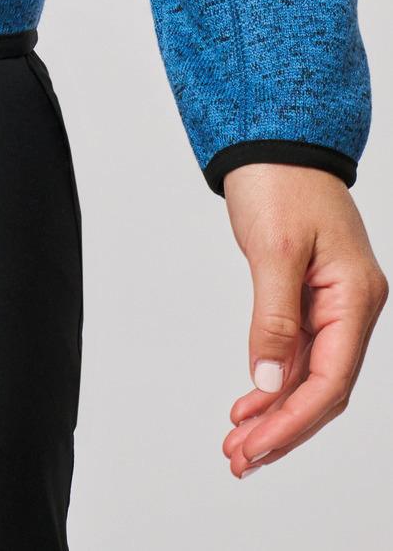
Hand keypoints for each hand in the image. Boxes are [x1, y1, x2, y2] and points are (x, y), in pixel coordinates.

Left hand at [220, 162, 386, 478]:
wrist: (274, 135)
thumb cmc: (280, 179)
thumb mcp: (274, 249)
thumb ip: (274, 319)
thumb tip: (267, 380)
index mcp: (356, 297)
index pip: (331, 381)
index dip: (292, 421)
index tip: (256, 446)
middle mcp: (353, 306)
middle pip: (323, 388)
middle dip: (282, 428)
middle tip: (240, 458)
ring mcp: (334, 303)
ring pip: (309, 375)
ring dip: (275, 411)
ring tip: (238, 443)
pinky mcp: (312, 295)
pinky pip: (298, 352)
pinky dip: (273, 380)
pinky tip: (249, 402)